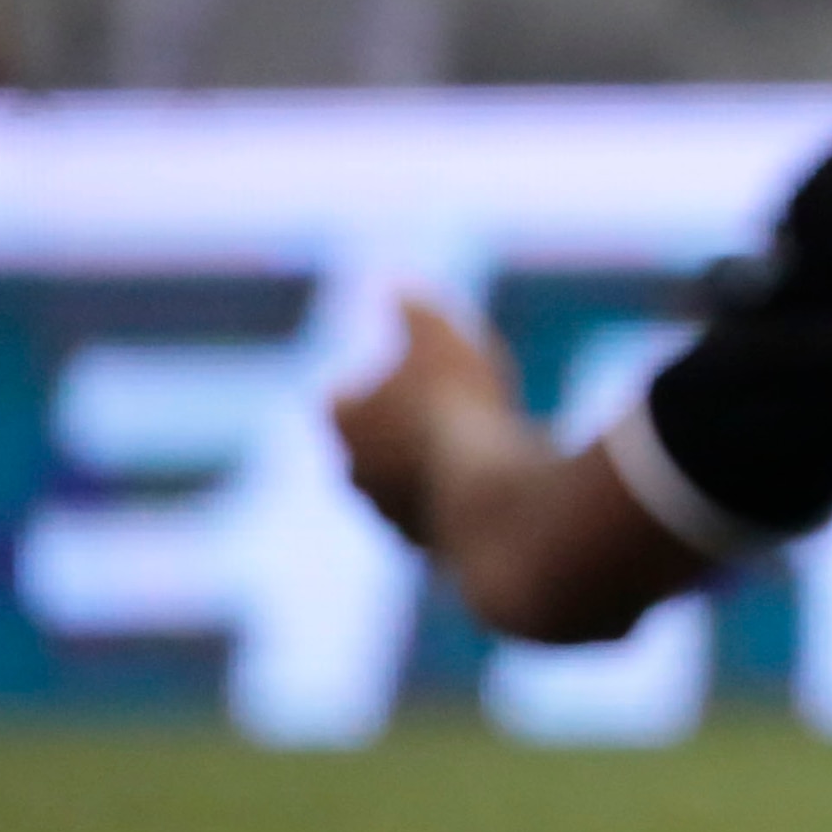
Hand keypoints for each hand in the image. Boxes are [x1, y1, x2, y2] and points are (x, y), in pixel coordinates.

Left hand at [332, 297, 514, 547]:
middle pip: (362, 449)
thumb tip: (394, 285)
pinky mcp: (425, 546)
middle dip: (391, 434)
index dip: (367, 386)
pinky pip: (435, 516)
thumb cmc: (457, 408)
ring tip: (469, 449)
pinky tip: (492, 482)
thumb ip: (414, 310)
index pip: (339, 399)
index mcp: (344, 421)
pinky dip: (454, 499)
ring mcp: (387, 514)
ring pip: (397, 486)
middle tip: (431, 414)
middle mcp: (354, 472)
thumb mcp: (440, 336)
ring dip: (424, 469)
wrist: (489, 494)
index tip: (398, 374)